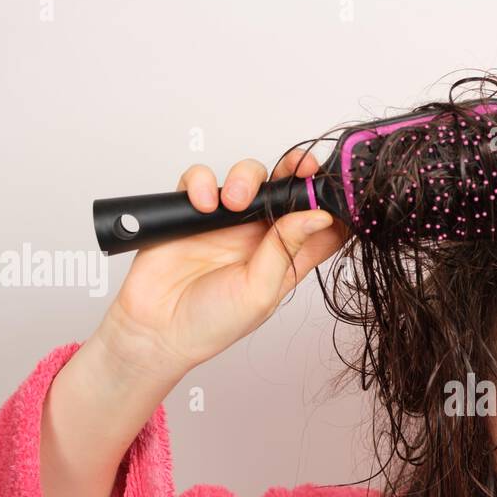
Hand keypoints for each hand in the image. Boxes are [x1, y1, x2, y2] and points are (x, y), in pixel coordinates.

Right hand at [100, 149, 351, 380]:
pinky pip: (201, 179)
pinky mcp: (193, 210)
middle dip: (298, 171)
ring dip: (246, 178)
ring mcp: (227, 221)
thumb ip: (286, 250)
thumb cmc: (212, 322)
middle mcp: (260, 236)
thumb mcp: (259, 292)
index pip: (321, 226)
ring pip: (247, 177)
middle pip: (288, 190)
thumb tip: (318, 217)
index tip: (341, 190)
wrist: (156, 329)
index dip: (334, 205)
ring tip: (234, 202)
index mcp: (286, 258)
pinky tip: (203, 204)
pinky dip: (203, 183)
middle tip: (301, 167)